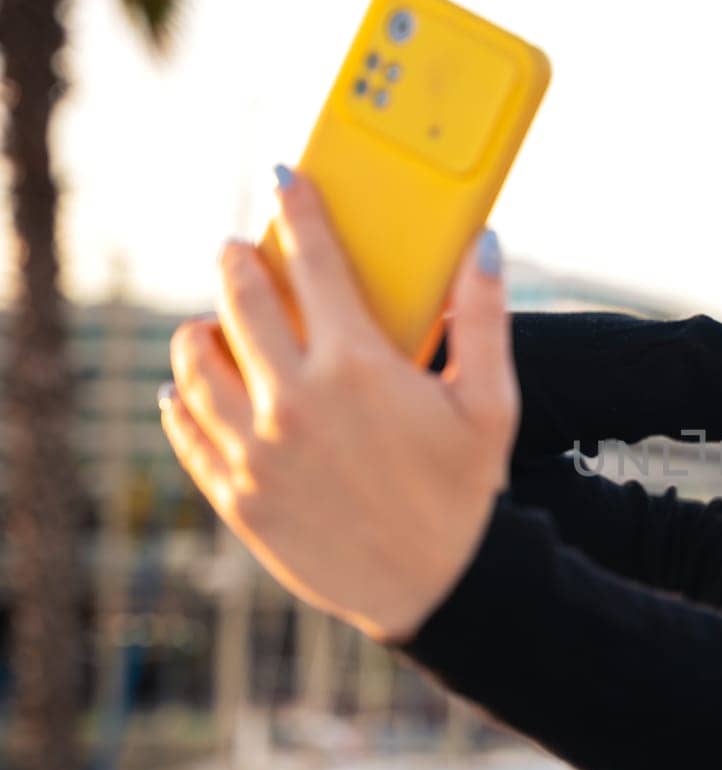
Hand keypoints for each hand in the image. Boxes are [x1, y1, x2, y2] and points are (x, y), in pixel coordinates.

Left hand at [159, 167, 519, 645]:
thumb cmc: (469, 492)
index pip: (312, 260)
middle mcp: (294, 400)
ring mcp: (257, 450)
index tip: (286, 180)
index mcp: (358, 366)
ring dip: (200, 329)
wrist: (439, 589)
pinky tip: (188, 390)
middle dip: (237, 261)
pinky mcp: (237, 495)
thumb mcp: (492, 404)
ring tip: (213, 325)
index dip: (297, 208)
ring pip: (193, 364)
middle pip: (237, 299)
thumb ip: (483, 319)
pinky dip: (180, 401)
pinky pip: (186, 430)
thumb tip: (485, 244)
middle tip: (243, 253)